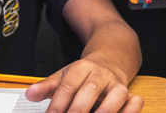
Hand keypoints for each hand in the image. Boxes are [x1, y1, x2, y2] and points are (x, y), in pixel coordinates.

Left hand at [26, 59, 142, 112]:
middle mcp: (100, 74)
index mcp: (80, 67)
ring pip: (116, 95)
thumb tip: (30, 94)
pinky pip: (135, 102)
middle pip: (89, 92)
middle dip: (77, 112)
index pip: (66, 88)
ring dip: (104, 112)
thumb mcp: (64, 76)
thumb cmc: (84, 74)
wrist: (111, 59)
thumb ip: (47, 87)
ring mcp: (117, 83)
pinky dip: (128, 111)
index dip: (57, 107)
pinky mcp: (129, 93)